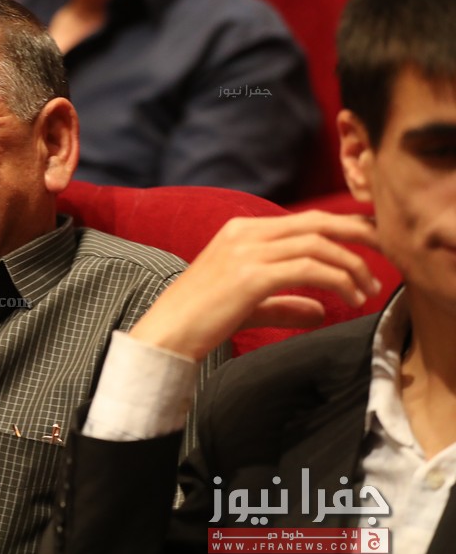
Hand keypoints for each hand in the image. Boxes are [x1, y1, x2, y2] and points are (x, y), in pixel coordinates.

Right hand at [129, 211, 381, 360]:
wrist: (167, 333)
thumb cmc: (201, 320)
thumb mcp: (248, 306)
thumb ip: (284, 304)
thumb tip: (322, 311)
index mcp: (241, 231)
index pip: (304, 220)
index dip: (343, 228)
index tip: (369, 244)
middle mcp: (245, 233)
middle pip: (317, 222)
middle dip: (358, 234)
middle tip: (386, 252)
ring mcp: (247, 251)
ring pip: (318, 244)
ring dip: (352, 265)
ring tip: (369, 288)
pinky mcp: (251, 275)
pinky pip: (309, 268)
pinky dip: (338, 280)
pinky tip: (350, 298)